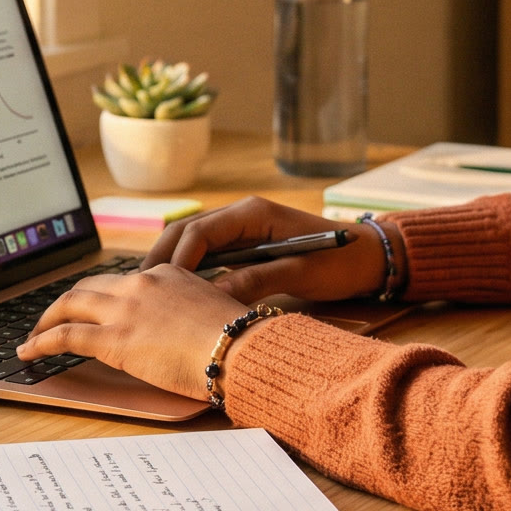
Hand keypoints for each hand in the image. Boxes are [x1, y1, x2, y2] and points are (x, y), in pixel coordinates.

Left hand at [16, 264, 248, 399]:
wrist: (240, 348)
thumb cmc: (237, 340)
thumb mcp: (212, 313)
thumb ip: (188, 313)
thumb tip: (179, 331)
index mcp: (166, 274)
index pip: (122, 282)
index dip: (101, 296)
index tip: (92, 308)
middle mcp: (140, 284)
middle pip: (88, 286)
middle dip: (64, 302)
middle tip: (51, 318)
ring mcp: (124, 309)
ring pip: (69, 304)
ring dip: (46, 319)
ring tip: (33, 335)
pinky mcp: (113, 339)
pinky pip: (64, 335)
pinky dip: (40, 341)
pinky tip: (29, 351)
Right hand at [147, 198, 388, 304]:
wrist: (370, 257)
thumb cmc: (341, 263)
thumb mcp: (299, 273)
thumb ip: (255, 281)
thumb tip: (211, 298)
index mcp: (253, 213)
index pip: (200, 231)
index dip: (177, 260)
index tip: (162, 288)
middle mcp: (243, 215)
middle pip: (188, 231)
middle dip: (163, 258)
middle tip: (139, 289)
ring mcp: (244, 228)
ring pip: (194, 241)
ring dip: (173, 262)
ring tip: (150, 292)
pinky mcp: (248, 244)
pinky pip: (210, 253)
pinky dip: (191, 269)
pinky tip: (179, 292)